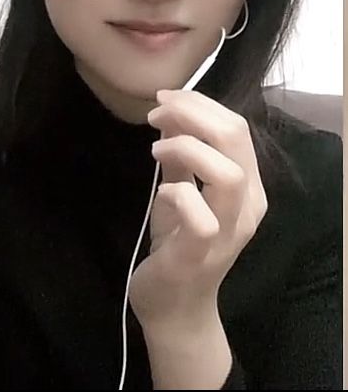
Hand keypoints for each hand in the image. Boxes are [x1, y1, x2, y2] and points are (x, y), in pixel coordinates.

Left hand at [128, 88, 268, 329]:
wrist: (175, 306)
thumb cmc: (178, 241)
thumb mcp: (180, 188)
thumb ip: (182, 153)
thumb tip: (171, 112)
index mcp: (248, 185)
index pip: (236, 127)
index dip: (199, 103)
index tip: (165, 99)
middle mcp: (248, 206)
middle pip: (236, 139)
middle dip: (192, 113)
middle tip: (157, 113)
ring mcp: (229, 231)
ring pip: (228, 173)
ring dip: (187, 148)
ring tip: (156, 150)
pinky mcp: (202, 254)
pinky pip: (200, 215)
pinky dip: (177, 192)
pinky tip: (162, 191)